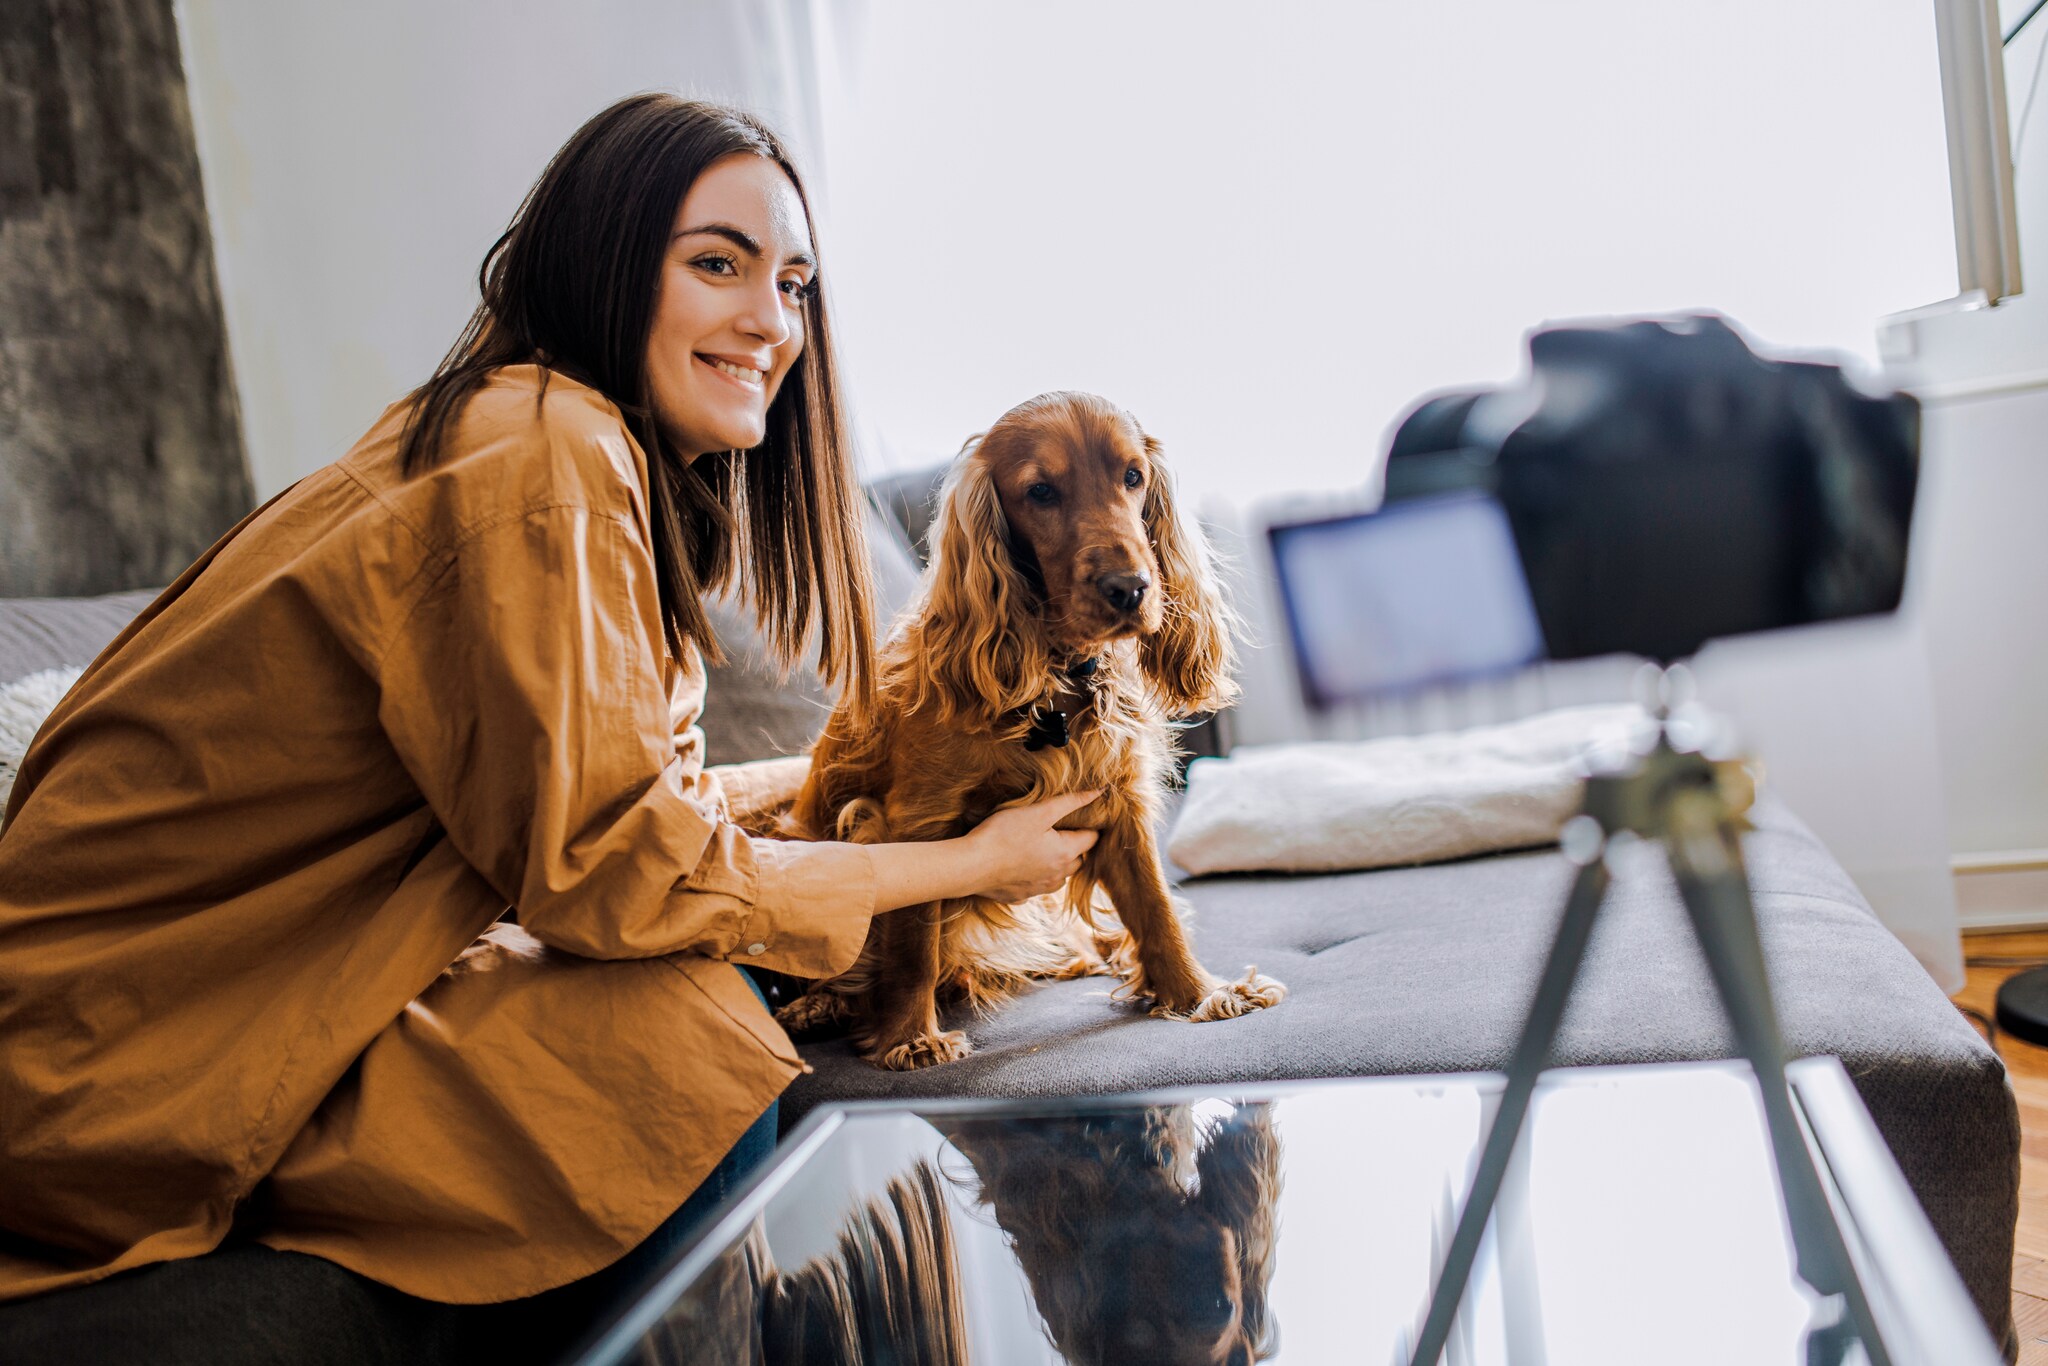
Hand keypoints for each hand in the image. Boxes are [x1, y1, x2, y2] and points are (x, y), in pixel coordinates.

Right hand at [962, 790, 1101, 901]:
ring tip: (1039, 846)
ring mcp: (1039, 889)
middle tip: (1057, 829)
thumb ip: (1069, 802)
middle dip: (1074, 846)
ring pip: (1059, 876)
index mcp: (1065, 853)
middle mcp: (1057, 876)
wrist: (970, 866)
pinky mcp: (1021, 896)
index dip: (1088, 825)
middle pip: (1078, 860)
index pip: (1092, 839)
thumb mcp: (1038, 812)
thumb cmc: (1003, 834)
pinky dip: (1035, 875)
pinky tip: (1020, 864)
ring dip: (1056, 863)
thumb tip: (1099, 793)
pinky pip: (1036, 886)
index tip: (1077, 816)